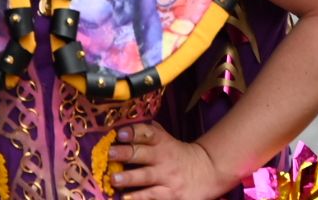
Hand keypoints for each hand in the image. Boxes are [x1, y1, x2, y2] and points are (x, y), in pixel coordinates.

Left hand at [109, 124, 231, 199]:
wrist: (207, 172)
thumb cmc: (178, 155)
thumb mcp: (168, 140)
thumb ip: (150, 132)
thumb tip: (126, 124)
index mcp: (162, 142)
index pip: (148, 134)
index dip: (134, 132)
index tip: (120, 133)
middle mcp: (164, 158)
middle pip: (144, 154)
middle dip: (126, 154)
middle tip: (110, 154)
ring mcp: (167, 178)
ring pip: (146, 177)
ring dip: (129, 178)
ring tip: (114, 179)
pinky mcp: (171, 195)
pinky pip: (152, 197)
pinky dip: (139, 197)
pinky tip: (126, 198)